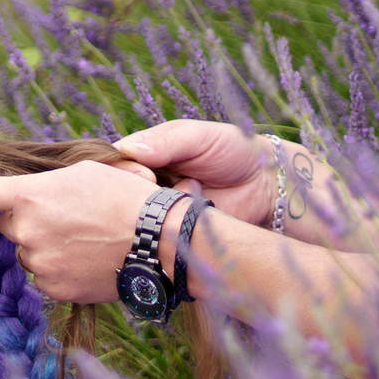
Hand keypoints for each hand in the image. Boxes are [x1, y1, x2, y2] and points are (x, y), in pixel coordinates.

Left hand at [0, 159, 162, 302]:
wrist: (159, 240)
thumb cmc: (124, 197)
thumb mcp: (82, 171)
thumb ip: (42, 183)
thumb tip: (23, 191)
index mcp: (29, 197)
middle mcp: (27, 231)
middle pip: (8, 226)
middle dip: (28, 221)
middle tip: (65, 217)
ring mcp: (40, 263)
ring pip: (28, 253)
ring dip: (45, 247)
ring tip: (84, 240)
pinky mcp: (55, 289)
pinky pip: (45, 277)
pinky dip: (61, 271)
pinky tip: (88, 260)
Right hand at [113, 120, 287, 228]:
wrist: (266, 187)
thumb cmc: (234, 151)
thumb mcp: (200, 137)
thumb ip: (166, 141)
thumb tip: (131, 151)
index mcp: (144, 155)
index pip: (112, 164)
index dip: (120, 171)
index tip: (144, 176)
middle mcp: (144, 185)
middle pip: (114, 194)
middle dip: (134, 197)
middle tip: (159, 195)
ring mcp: (155, 213)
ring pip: (131, 220)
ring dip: (151, 217)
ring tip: (181, 209)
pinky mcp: (170, 236)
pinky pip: (153, 240)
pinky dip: (165, 233)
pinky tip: (183, 226)